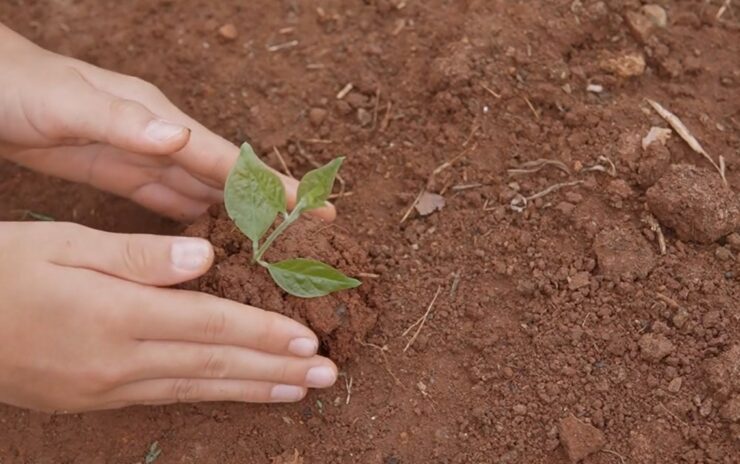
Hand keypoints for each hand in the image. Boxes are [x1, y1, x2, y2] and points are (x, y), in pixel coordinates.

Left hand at [0, 23, 334, 221]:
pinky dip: (195, 223)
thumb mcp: (69, 103)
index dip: (272, 185)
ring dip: (238, 218)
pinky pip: (170, 204)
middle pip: (228, 180)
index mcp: (160, 122)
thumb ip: (124, 122)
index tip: (314, 207)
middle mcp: (162, 141)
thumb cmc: (24, 89)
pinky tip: (210, 243)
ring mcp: (145, 159)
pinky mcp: (123, 176)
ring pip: (204, 195)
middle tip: (310, 233)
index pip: (228, 161)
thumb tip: (179, 137)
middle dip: (270, 203)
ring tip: (273, 246)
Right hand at [0, 222, 337, 411]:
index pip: (212, 324)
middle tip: (330, 376)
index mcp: (116, 313)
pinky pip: (167, 397)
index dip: (265, 332)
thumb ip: (136, 254)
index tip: (310, 339)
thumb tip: (203, 256)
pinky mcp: (95, 399)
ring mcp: (107, 387)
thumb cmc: (2, 270)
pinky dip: (211, 396)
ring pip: (198, 389)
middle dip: (277, 370)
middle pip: (215, 365)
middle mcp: (119, 359)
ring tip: (301, 391)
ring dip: (254, 389)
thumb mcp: (61, 244)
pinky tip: (237, 393)